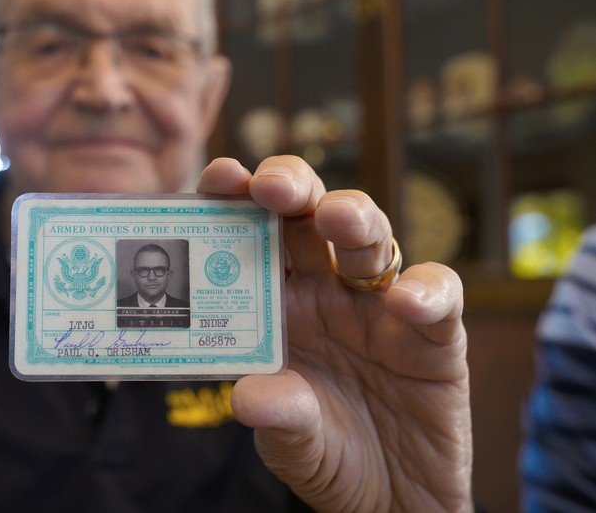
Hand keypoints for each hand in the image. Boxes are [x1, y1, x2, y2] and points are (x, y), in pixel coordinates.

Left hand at [198, 156, 471, 512]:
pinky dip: (427, 291)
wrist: (391, 501)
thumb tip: (250, 397)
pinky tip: (405, 302)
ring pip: (372, 239)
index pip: (255, 234)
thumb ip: (277, 417)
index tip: (220, 179)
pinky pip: (438, 295)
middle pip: (310, 216)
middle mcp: (327, 291)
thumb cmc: (327, 455)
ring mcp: (380, 306)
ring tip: (338, 219)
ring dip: (356, 219)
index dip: (238, 199)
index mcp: (279, 302)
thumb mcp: (290, 444)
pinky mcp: (434, 334)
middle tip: (272, 186)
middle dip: (294, 189)